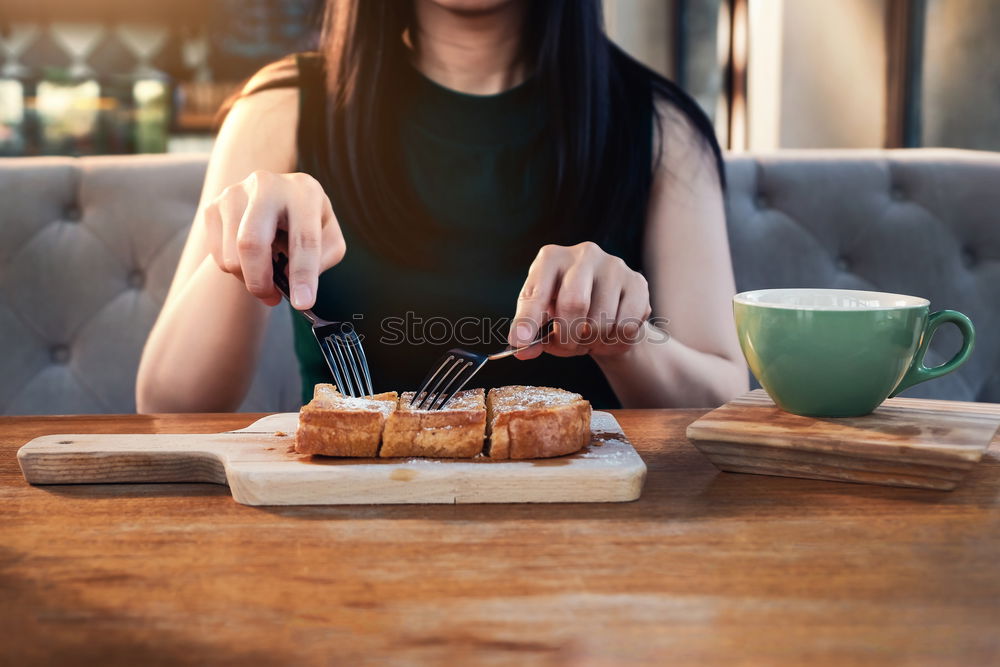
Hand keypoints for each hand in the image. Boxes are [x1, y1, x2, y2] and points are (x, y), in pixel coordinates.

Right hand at [203, 170, 344, 308]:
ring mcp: (235, 193)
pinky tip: (250, 260)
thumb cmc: (308, 223)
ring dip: (249, 279)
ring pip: (232, 255)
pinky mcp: (213, 206)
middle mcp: (266, 185)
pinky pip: (217, 255)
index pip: (304, 238)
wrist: (275, 200)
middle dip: (261, 281)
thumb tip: (293, 279)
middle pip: (251, 243)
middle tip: (272, 298)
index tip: (302, 303)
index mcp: (304, 191)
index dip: (303, 274)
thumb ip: (322, 258)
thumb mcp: (329, 238)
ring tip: (266, 277)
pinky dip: (235, 270)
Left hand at [508, 242, 651, 358]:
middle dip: (568, 337)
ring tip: (588, 339)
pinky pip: (625, 327)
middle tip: (567, 346)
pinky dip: (613, 342)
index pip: (537, 292)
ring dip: (592, 343)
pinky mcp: (638, 283)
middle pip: (574, 304)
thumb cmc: (566, 306)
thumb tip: (522, 349)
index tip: (520, 342)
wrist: (608, 303)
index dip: (527, 320)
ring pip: (602, 320)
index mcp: (551, 258)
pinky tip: (608, 336)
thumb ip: (530, 331)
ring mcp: (614, 266)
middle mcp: (583, 255)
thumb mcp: (542, 314)